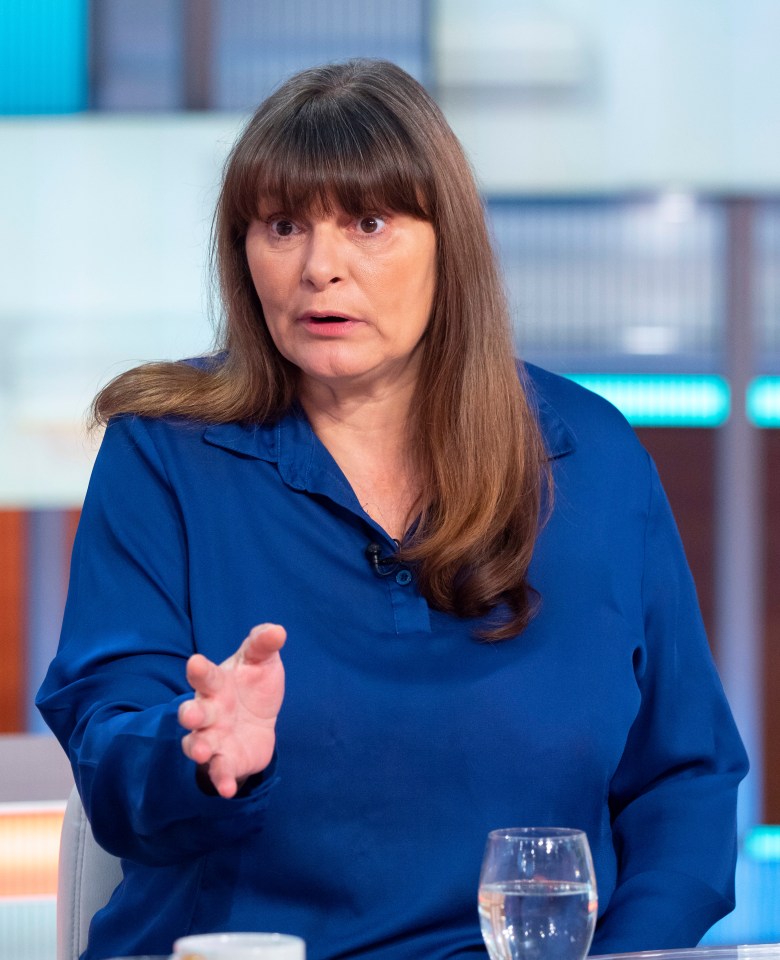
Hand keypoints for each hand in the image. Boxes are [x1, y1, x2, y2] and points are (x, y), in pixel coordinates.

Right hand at [178, 623, 285, 797]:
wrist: (259, 718)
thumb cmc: (253, 682)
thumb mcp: (262, 659)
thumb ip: (264, 643)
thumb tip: (277, 630)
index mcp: (216, 683)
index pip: (206, 675)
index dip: (200, 669)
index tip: (196, 662)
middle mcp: (209, 712)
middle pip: (193, 712)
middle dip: (190, 714)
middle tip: (190, 715)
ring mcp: (214, 738)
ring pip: (198, 744)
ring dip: (197, 749)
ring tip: (201, 752)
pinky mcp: (226, 760)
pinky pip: (219, 771)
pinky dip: (221, 779)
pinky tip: (227, 790)